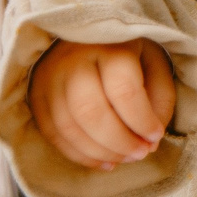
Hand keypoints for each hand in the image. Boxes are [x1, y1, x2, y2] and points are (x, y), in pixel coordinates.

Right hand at [29, 37, 176, 171]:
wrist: (85, 35)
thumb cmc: (128, 52)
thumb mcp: (154, 64)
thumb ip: (160, 100)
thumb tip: (151, 142)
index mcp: (109, 46)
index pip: (123, 90)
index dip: (141, 120)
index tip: (155, 136)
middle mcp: (74, 61)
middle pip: (90, 112)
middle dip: (119, 142)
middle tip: (141, 153)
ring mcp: (49, 78)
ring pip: (68, 127)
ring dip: (100, 152)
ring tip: (125, 159)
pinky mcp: (36, 96)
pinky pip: (53, 134)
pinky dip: (79, 154)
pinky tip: (103, 161)